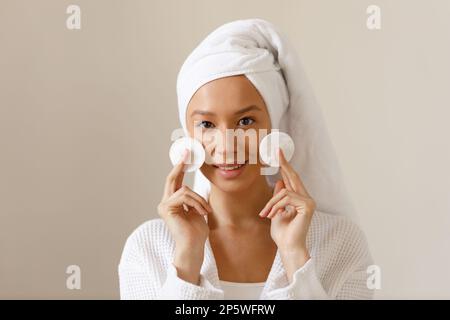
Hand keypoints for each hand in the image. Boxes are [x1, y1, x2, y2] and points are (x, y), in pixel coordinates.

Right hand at [157, 149, 211, 283]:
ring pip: (184, 190)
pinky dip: (196, 203)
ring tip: (205, 211)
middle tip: (187, 153)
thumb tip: (197, 185)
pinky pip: (185, 196)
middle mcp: (166, 202)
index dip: (180, 168)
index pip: (176, 181)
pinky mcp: (166, 208)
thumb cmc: (197, 232)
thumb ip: (194, 198)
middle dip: (180, 165)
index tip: (186, 156)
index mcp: (173, 202)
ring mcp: (164, 205)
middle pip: (172, 179)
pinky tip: (201, 213)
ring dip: (199, 200)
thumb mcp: (199, 209)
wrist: (194, 246)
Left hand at [258, 148, 315, 280]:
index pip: (292, 179)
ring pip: (284, 191)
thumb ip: (279, 198)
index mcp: (300, 200)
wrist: (287, 247)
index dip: (286, 166)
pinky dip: (276, 206)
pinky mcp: (307, 206)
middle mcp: (307, 199)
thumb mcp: (276, 212)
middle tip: (277, 150)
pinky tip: (272, 215)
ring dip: (271, 202)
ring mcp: (309, 202)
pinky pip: (286, 198)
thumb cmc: (282, 233)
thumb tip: (280, 182)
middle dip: (284, 164)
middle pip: (293, 177)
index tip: (279, 153)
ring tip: (266, 214)